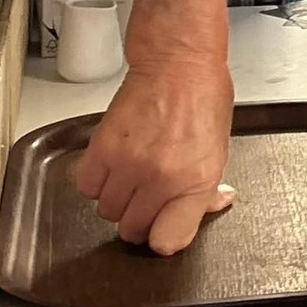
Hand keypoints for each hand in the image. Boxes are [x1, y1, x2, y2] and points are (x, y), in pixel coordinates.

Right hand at [76, 56, 235, 254]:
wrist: (178, 65)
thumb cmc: (204, 102)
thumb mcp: (219, 151)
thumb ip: (207, 188)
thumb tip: (212, 207)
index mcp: (196, 182)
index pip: (168, 240)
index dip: (164, 239)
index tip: (163, 231)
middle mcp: (161, 178)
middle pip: (133, 229)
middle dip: (139, 221)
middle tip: (146, 203)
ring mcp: (129, 165)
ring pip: (107, 211)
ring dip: (117, 201)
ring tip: (131, 179)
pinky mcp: (102, 149)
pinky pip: (87, 187)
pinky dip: (96, 183)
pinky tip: (113, 167)